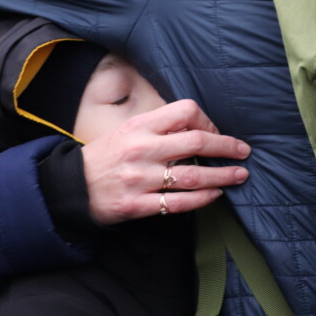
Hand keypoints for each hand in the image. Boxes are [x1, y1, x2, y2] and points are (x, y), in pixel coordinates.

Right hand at [81, 99, 249, 224]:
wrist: (71, 187)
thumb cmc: (107, 155)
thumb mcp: (129, 130)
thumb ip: (161, 126)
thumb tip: (201, 127)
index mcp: (141, 126)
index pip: (185, 111)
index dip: (207, 121)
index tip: (216, 132)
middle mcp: (142, 149)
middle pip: (196, 143)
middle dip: (227, 147)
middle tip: (244, 151)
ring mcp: (140, 179)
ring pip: (193, 176)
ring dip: (222, 176)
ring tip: (239, 175)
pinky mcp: (137, 205)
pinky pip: (178, 203)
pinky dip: (202, 199)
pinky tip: (215, 195)